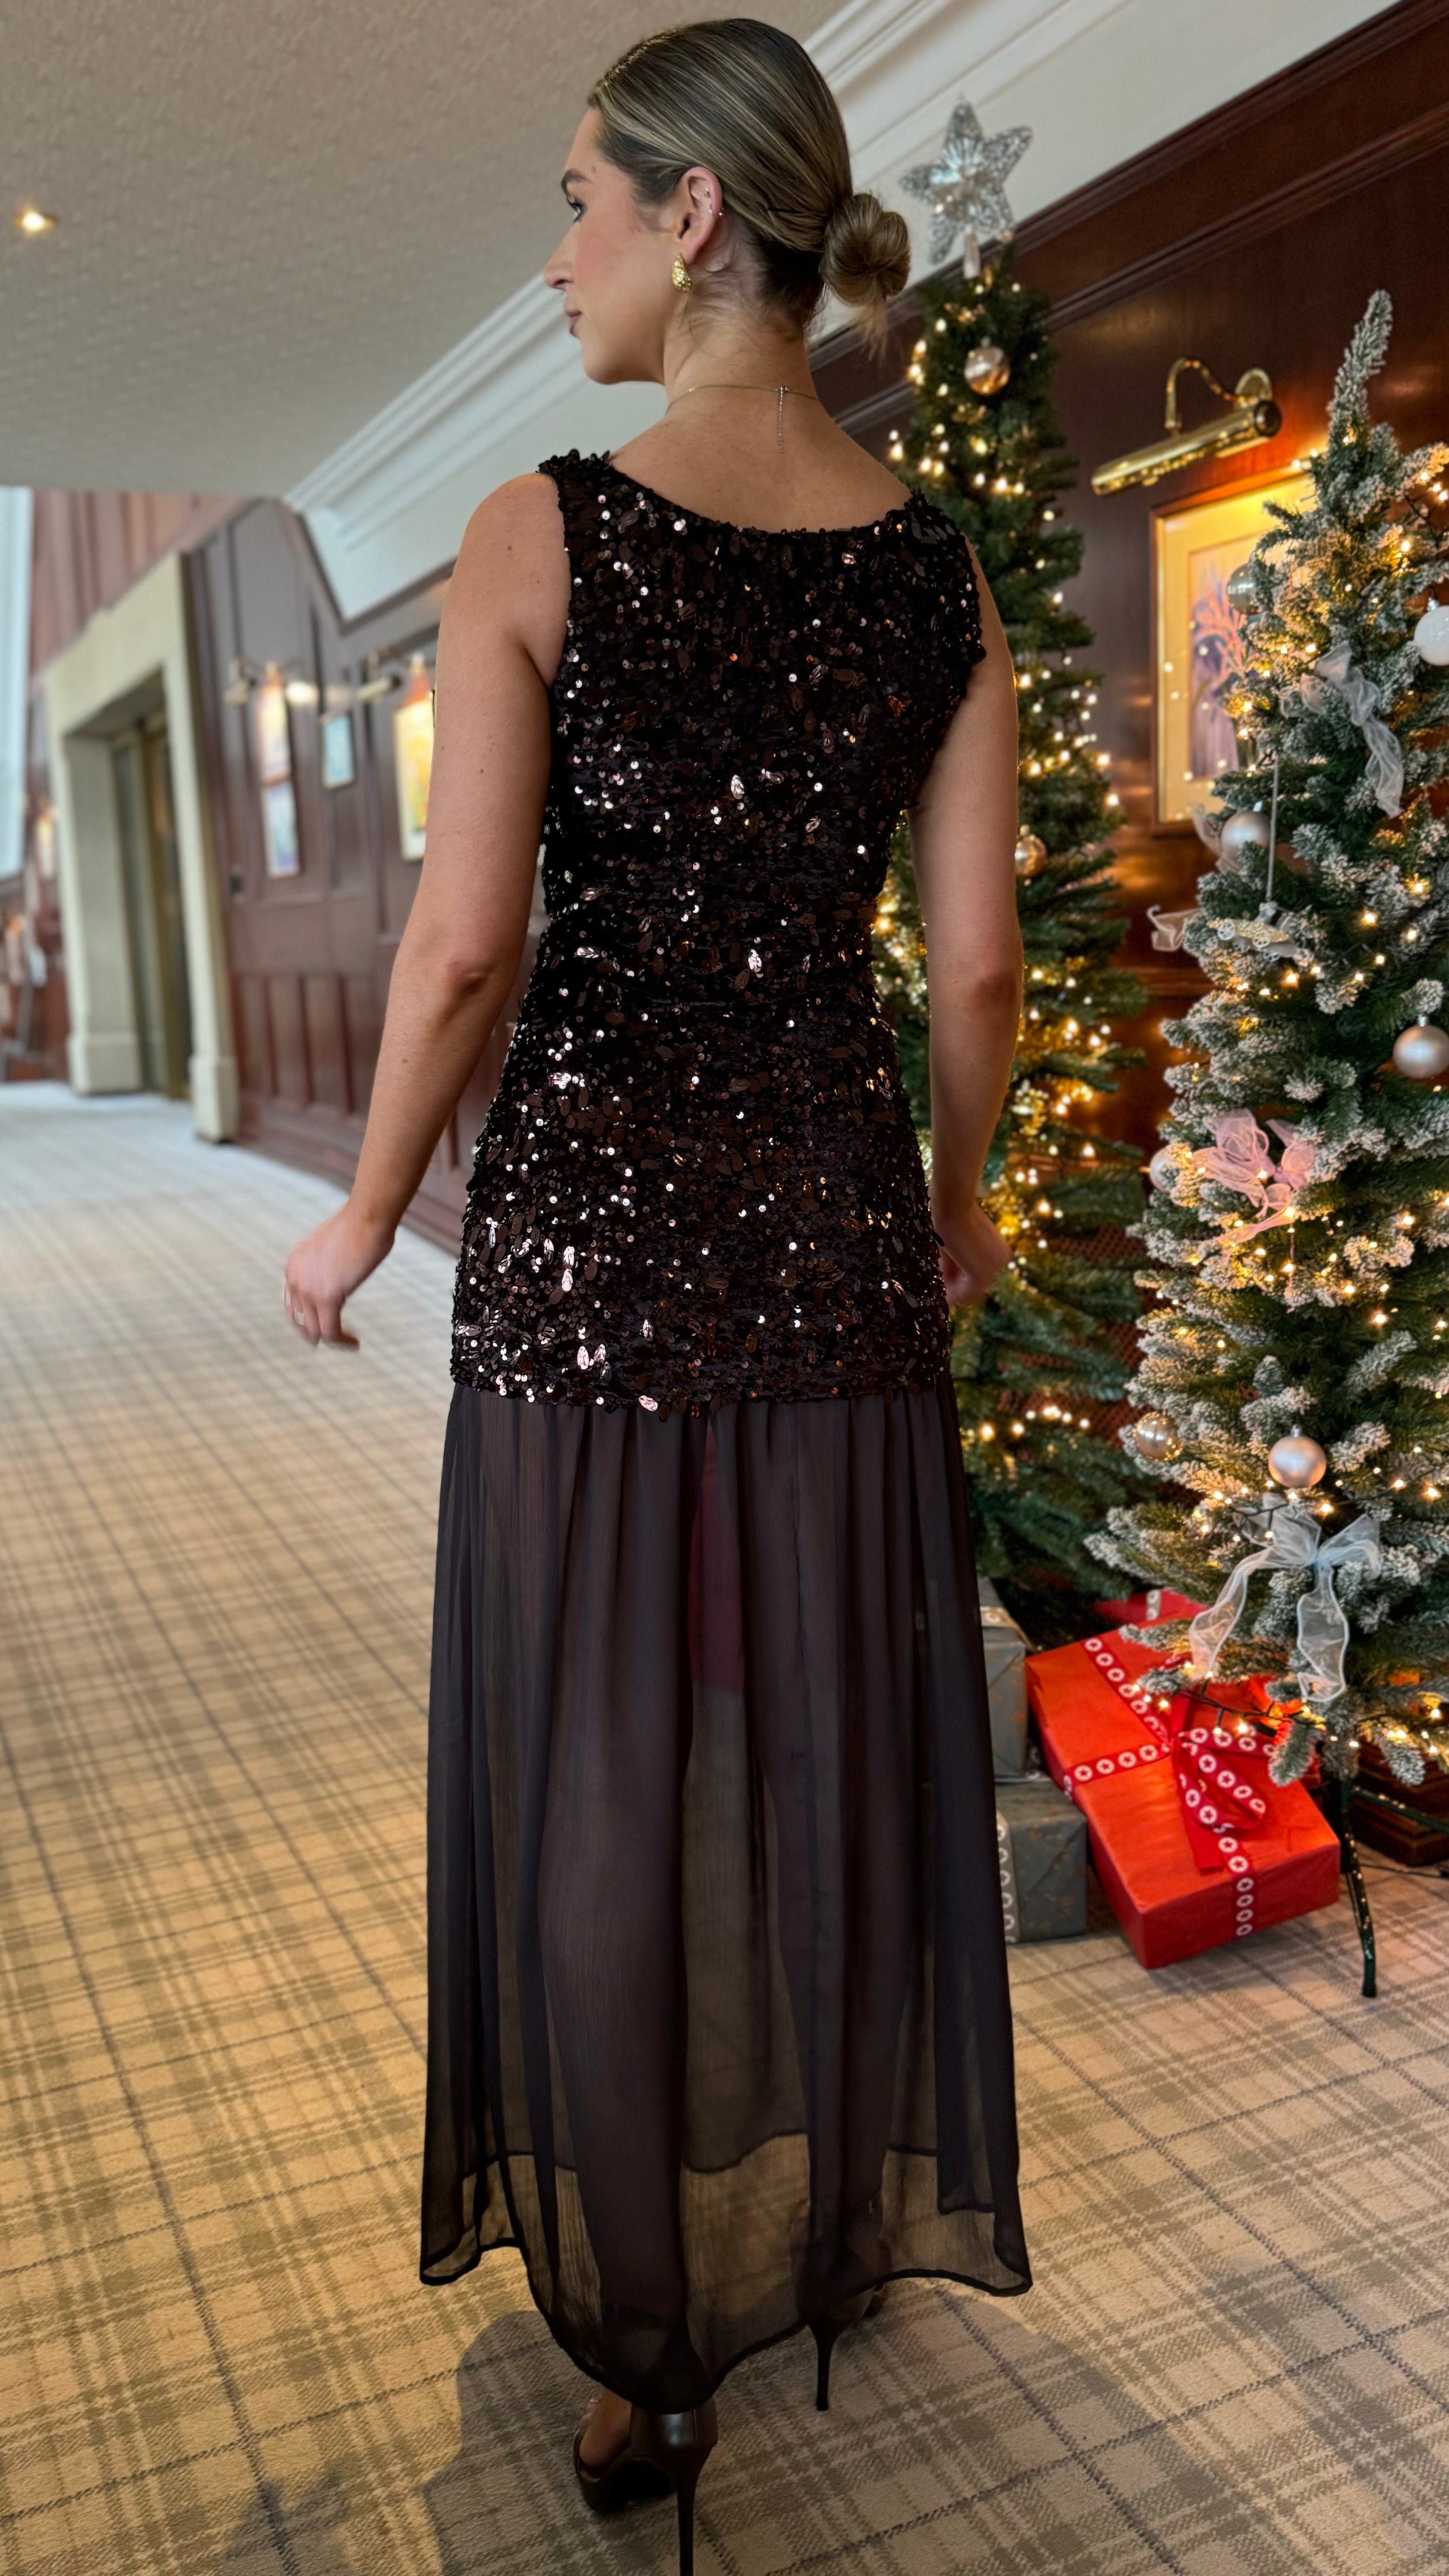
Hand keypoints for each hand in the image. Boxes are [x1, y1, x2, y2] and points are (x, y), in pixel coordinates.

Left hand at [282, 1202, 394, 1347]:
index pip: (293, 1304)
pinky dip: (342, 1342)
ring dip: (331, 1340)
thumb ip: (328, 1266)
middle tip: (337, 1337)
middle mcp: (294, 1279)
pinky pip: (330, 1331)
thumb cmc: (359, 1226)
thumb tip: (341, 1277)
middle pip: (298, 1321)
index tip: (330, 1321)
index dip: (309, 1318)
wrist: (367, 1216)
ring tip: (348, 1342)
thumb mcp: (333, 1249)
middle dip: (316, 1333)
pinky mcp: (327, 1297)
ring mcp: (308, 1289)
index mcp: (293, 1266)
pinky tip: (354, 1343)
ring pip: (314, 1331)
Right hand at [934, 1200, 1010, 1307]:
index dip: (959, 1278)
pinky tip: (944, 1297)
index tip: (945, 1278)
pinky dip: (953, 1296)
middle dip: (956, 1286)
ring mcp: (994, 1268)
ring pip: (970, 1291)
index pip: (979, 1273)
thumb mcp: (955, 1242)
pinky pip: (965, 1293)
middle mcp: (1002, 1260)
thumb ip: (956, 1262)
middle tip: (941, 1285)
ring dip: (953, 1291)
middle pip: (976, 1283)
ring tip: (942, 1290)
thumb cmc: (951, 1214)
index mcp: (998, 1251)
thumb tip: (947, 1280)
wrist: (952, 1202)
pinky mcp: (982, 1274)